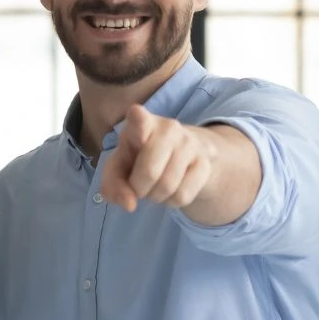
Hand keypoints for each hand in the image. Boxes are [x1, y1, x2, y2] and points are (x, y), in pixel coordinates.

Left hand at [99, 105, 214, 212]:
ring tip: (155, 187)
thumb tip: (130, 204)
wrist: (182, 156)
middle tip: (139, 186)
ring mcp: (190, 144)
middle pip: (149, 172)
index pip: (140, 118)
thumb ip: (114, 185)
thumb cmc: (140, 158)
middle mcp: (168, 128)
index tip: (137, 114)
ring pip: (167, 187)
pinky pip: (182, 196)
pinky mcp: (205, 163)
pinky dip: (172, 202)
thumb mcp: (120, 168)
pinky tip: (172, 190)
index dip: (138, 120)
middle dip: (139, 189)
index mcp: (141, 123)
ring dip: (155, 197)